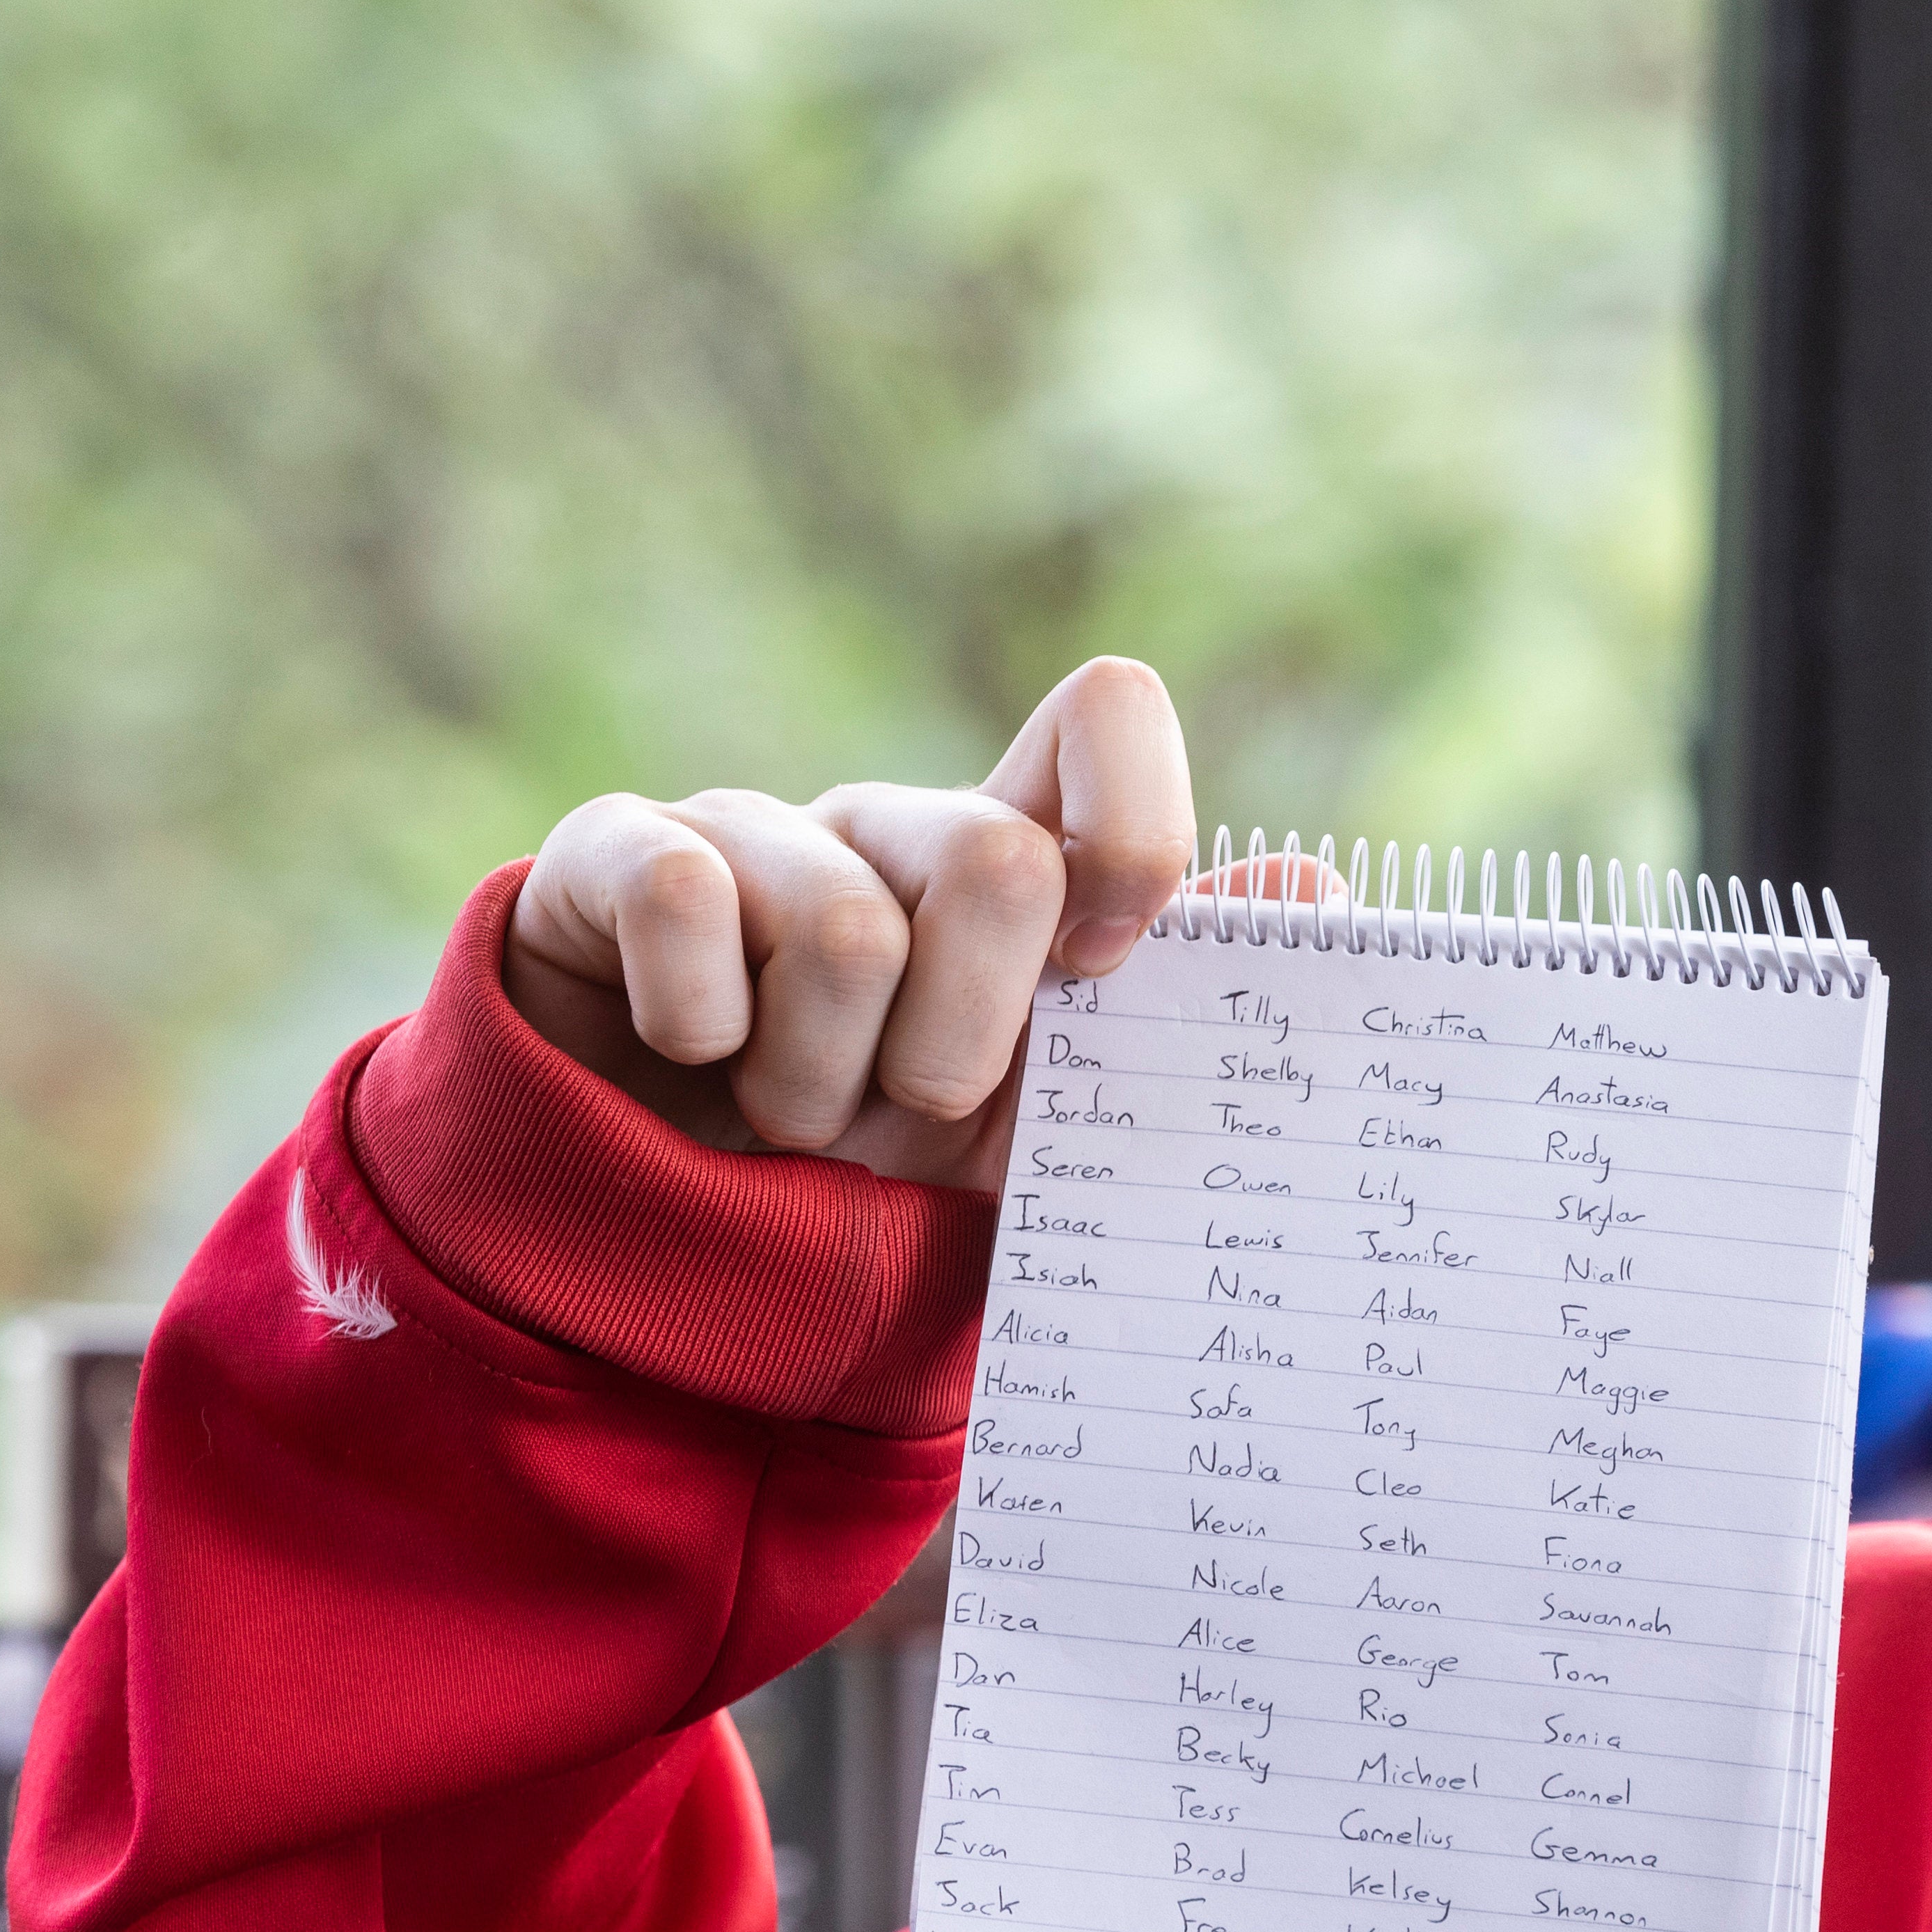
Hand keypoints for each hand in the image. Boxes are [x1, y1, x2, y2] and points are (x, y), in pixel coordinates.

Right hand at [505, 655, 1198, 1190]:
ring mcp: (750, 825)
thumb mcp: (1036, 1123)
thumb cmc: (872, 1161)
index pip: (1104, 713)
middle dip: (963, 1044)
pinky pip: (687, 906)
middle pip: (999, 860)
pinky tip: (691, 1062)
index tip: (1110, 969)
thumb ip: (1165, 1023)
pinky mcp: (615, 851)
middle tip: (906, 1110)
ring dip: (819, 1080)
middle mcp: (890, 822)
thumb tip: (1317, 890)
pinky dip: (699, 1035)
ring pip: (842, 927)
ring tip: (790, 1119)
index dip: (1134, 829)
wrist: (662, 1218)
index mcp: (1007, 862)